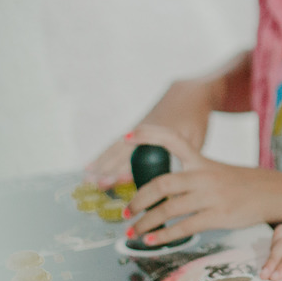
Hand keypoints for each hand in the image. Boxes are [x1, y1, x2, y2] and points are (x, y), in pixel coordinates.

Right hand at [85, 80, 212, 186]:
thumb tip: (168, 182)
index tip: (117, 181)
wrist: (188, 95)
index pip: (140, 155)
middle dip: (109, 169)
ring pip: (115, 148)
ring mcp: (136, 129)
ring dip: (101, 164)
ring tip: (87, 180)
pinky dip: (103, 156)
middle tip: (95, 185)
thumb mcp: (194, 141)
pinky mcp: (133, 130)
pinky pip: (115, 145)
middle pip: (122, 152)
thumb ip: (182, 159)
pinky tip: (90, 167)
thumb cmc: (194, 121)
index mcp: (159, 135)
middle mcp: (143, 131)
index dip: (128, 168)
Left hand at [122, 125, 281, 245]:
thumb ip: (195, 176)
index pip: (173, 142)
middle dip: (138, 199)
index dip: (149, 136)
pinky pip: (185, 227)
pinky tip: (152, 241)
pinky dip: (164, 236)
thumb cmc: (246, 185)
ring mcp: (211, 196)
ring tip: (133, 232)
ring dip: (146, 223)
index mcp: (203, 162)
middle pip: (161, 182)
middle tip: (126, 211)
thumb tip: (165, 191)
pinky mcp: (219, 215)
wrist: (278, 193)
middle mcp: (204, 176)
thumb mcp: (219, 172)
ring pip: (169, 208)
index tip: (126, 137)